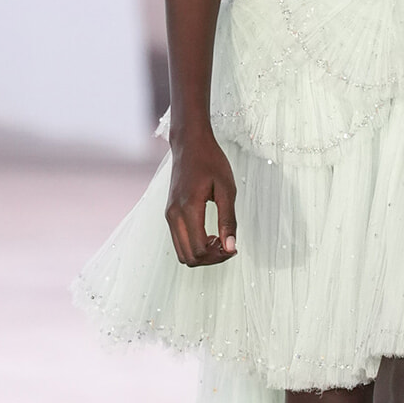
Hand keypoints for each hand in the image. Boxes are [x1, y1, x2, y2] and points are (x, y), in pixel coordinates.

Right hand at [165, 128, 237, 265]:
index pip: (199, 250)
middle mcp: (173, 215)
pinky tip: (210, 234)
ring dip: (202, 254)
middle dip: (210, 258)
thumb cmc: (210, 161)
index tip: (234, 247)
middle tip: (229, 246)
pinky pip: (179, 241)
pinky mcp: (169, 213)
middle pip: (188, 257)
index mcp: (188, 208)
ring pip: (182, 253)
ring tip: (219, 240)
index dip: (219, 255)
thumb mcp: (227, 189)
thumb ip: (229, 220)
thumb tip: (231, 247)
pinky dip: (194, 245)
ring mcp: (169, 215)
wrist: (189, 144)